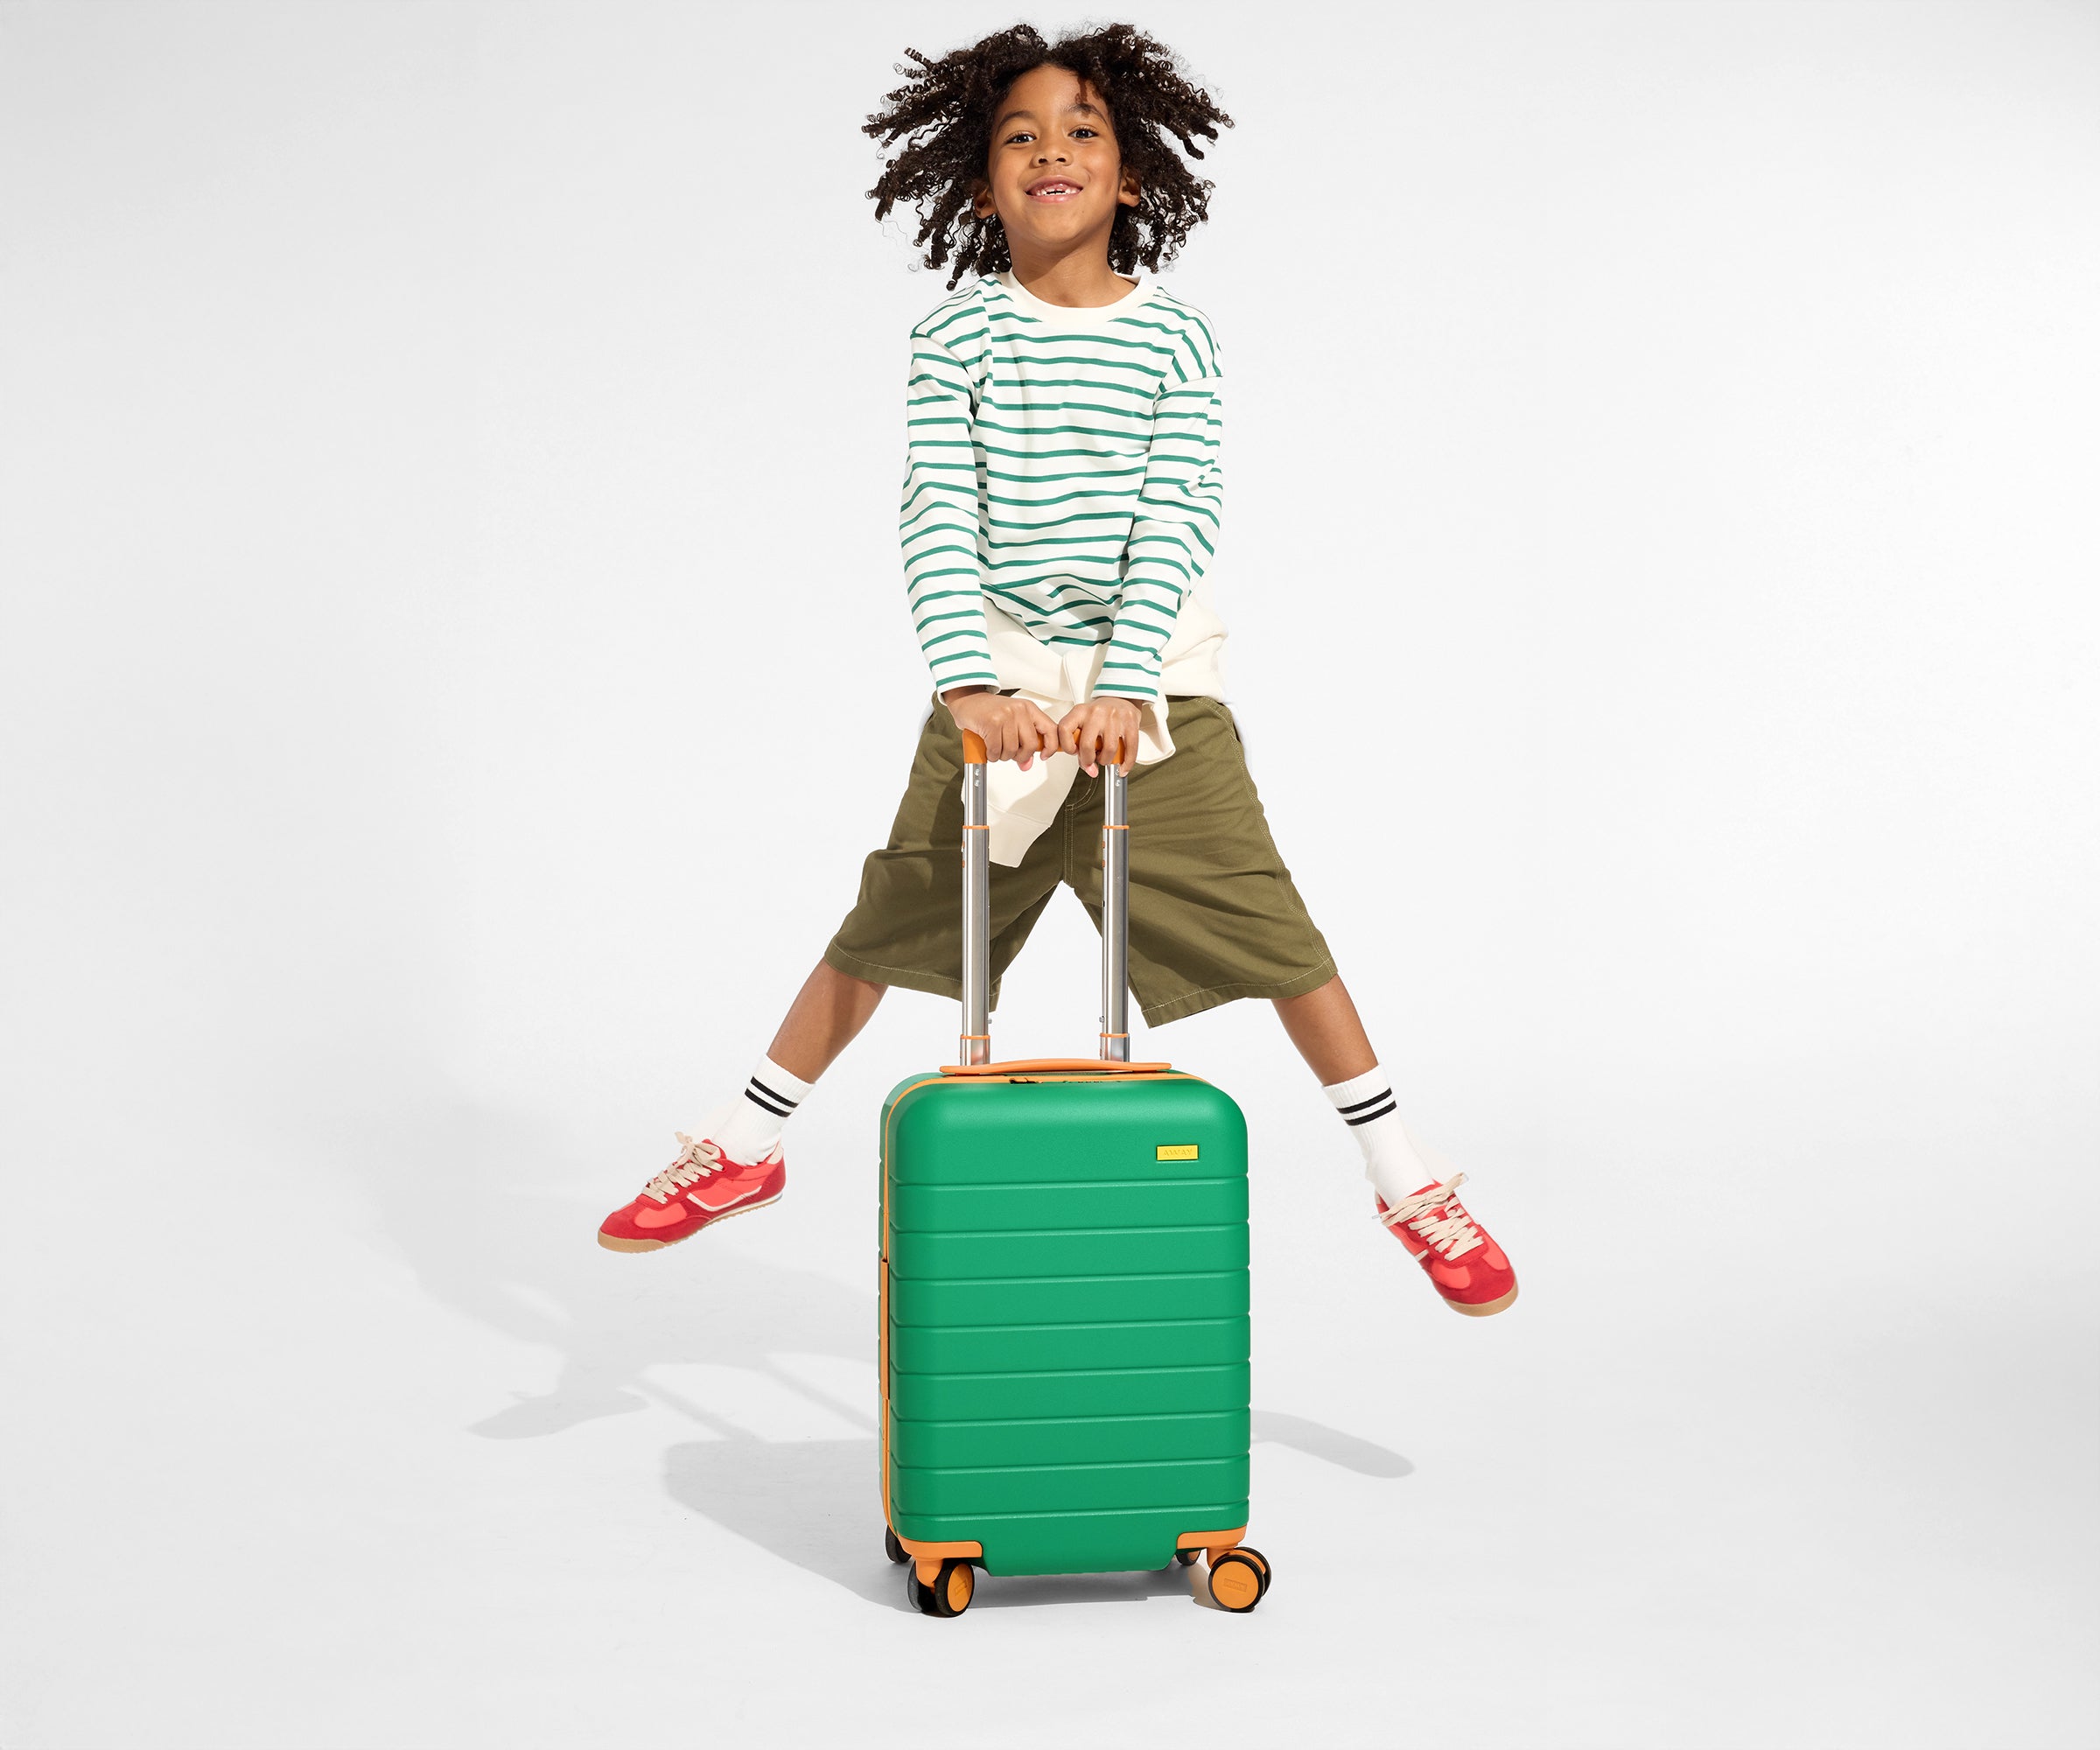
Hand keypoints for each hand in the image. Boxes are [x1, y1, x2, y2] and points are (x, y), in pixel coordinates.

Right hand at [942, 686, 1059, 768]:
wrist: (968, 699)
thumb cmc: (989, 712)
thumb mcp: (1012, 723)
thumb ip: (1022, 743)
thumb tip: (1027, 764)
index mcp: (1029, 709)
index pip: (1051, 730)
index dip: (1050, 747)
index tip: (1043, 755)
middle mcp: (1020, 710)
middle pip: (1030, 745)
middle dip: (1020, 756)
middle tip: (1011, 754)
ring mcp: (1006, 715)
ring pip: (1012, 750)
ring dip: (1003, 756)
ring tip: (996, 748)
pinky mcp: (992, 723)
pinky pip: (996, 750)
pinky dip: (992, 755)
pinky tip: (989, 749)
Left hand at [1057, 696, 1140, 776]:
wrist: (1120, 698)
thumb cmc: (1100, 715)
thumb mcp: (1084, 722)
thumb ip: (1081, 745)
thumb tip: (1090, 770)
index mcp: (1080, 711)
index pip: (1064, 729)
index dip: (1067, 746)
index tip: (1073, 751)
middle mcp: (1096, 713)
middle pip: (1087, 744)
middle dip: (1088, 760)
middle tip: (1091, 761)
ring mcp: (1114, 717)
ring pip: (1109, 749)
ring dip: (1106, 761)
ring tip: (1105, 759)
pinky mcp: (1130, 722)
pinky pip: (1130, 749)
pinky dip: (1126, 763)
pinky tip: (1122, 767)